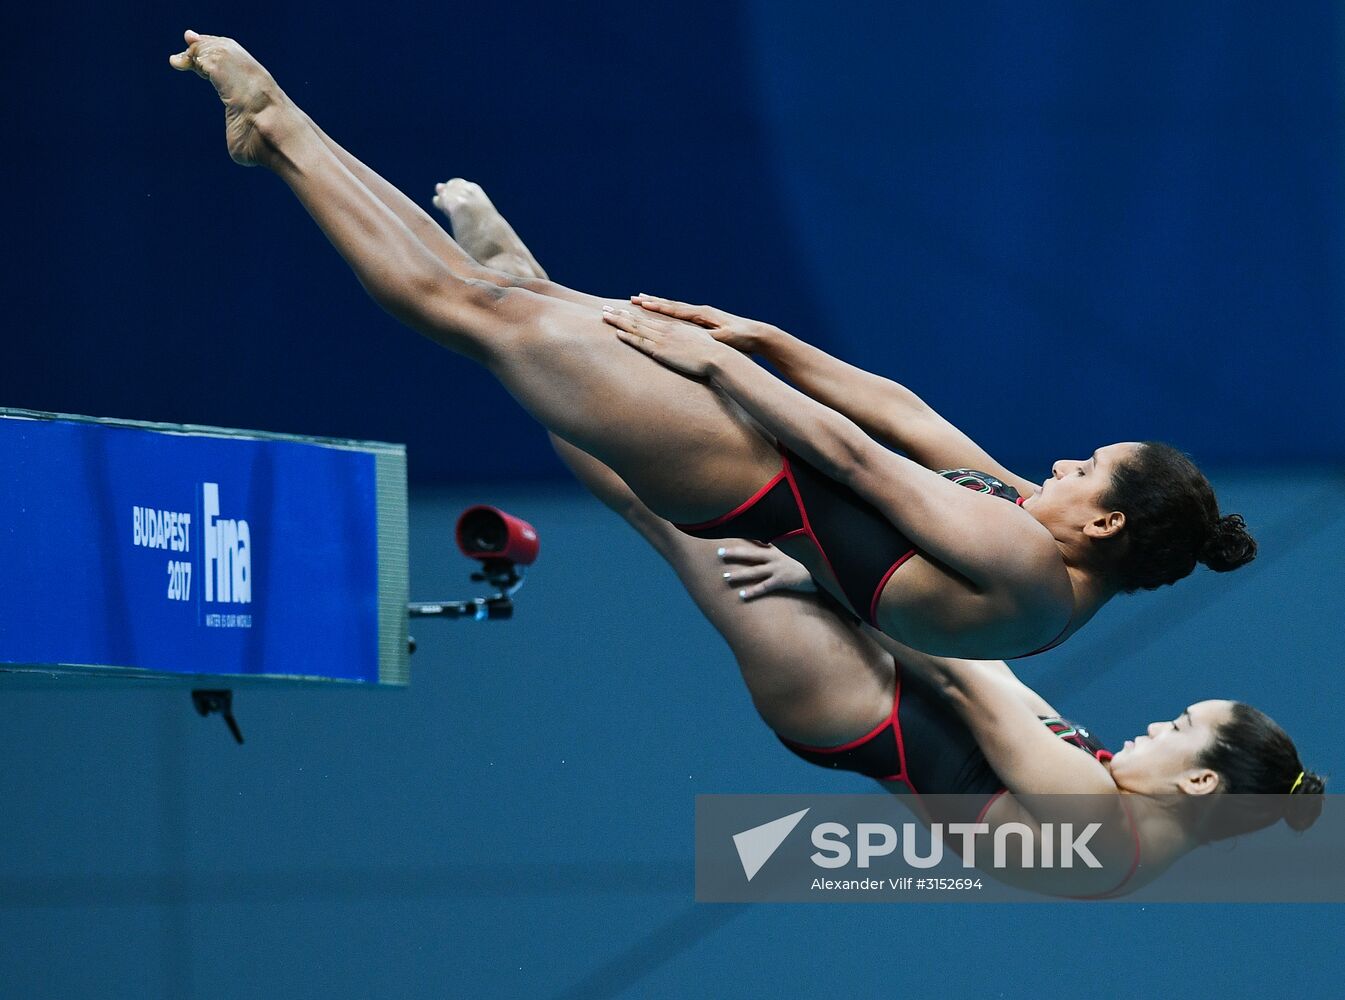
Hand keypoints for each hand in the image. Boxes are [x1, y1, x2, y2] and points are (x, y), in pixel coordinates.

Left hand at [603, 306, 727, 378]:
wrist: (717, 357)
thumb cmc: (712, 354)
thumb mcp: (698, 344)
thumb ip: (688, 342)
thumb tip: (685, 347)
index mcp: (674, 327)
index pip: (650, 319)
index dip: (634, 313)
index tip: (623, 308)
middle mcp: (666, 330)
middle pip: (639, 319)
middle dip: (620, 314)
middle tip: (604, 308)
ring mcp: (663, 339)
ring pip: (636, 328)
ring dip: (619, 321)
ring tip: (605, 315)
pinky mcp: (662, 351)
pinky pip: (642, 343)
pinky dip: (629, 337)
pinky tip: (618, 333)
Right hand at [631, 294, 771, 353]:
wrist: (757, 334)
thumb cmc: (741, 338)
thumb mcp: (724, 339)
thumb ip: (709, 337)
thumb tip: (696, 337)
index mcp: (702, 314)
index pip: (674, 309)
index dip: (657, 307)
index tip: (640, 303)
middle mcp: (700, 311)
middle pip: (670, 305)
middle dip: (651, 302)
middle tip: (633, 298)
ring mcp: (701, 315)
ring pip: (674, 307)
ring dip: (657, 304)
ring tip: (642, 300)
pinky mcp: (704, 320)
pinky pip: (680, 313)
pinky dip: (668, 310)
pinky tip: (662, 310)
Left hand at [716, 543, 816, 600]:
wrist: (823, 570)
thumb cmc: (809, 559)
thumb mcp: (796, 547)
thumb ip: (783, 543)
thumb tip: (770, 538)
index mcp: (777, 547)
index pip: (757, 538)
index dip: (743, 535)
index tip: (729, 529)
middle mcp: (775, 556)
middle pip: (750, 553)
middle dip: (734, 553)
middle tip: (718, 553)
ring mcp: (777, 569)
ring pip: (753, 571)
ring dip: (738, 574)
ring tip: (725, 577)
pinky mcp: (782, 581)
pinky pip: (764, 587)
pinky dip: (752, 591)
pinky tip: (742, 595)